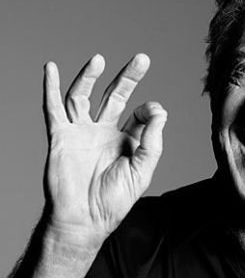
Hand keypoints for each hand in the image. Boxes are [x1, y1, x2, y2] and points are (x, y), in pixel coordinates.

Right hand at [43, 53, 166, 247]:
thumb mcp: (141, 171)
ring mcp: (81, 133)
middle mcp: (103, 133)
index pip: (139, 115)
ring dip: (89, 77)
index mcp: (125, 141)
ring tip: (99, 59)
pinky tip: (51, 68)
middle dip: (128, 78)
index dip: (148, 109)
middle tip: (142, 58)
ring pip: (84, 97)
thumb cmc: (113, 200)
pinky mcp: (61, 137)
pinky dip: (49, 88)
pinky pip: (53, 109)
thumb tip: (161, 111)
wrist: (84, 219)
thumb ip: (152, 142)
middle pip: (115, 97)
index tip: (152, 112)